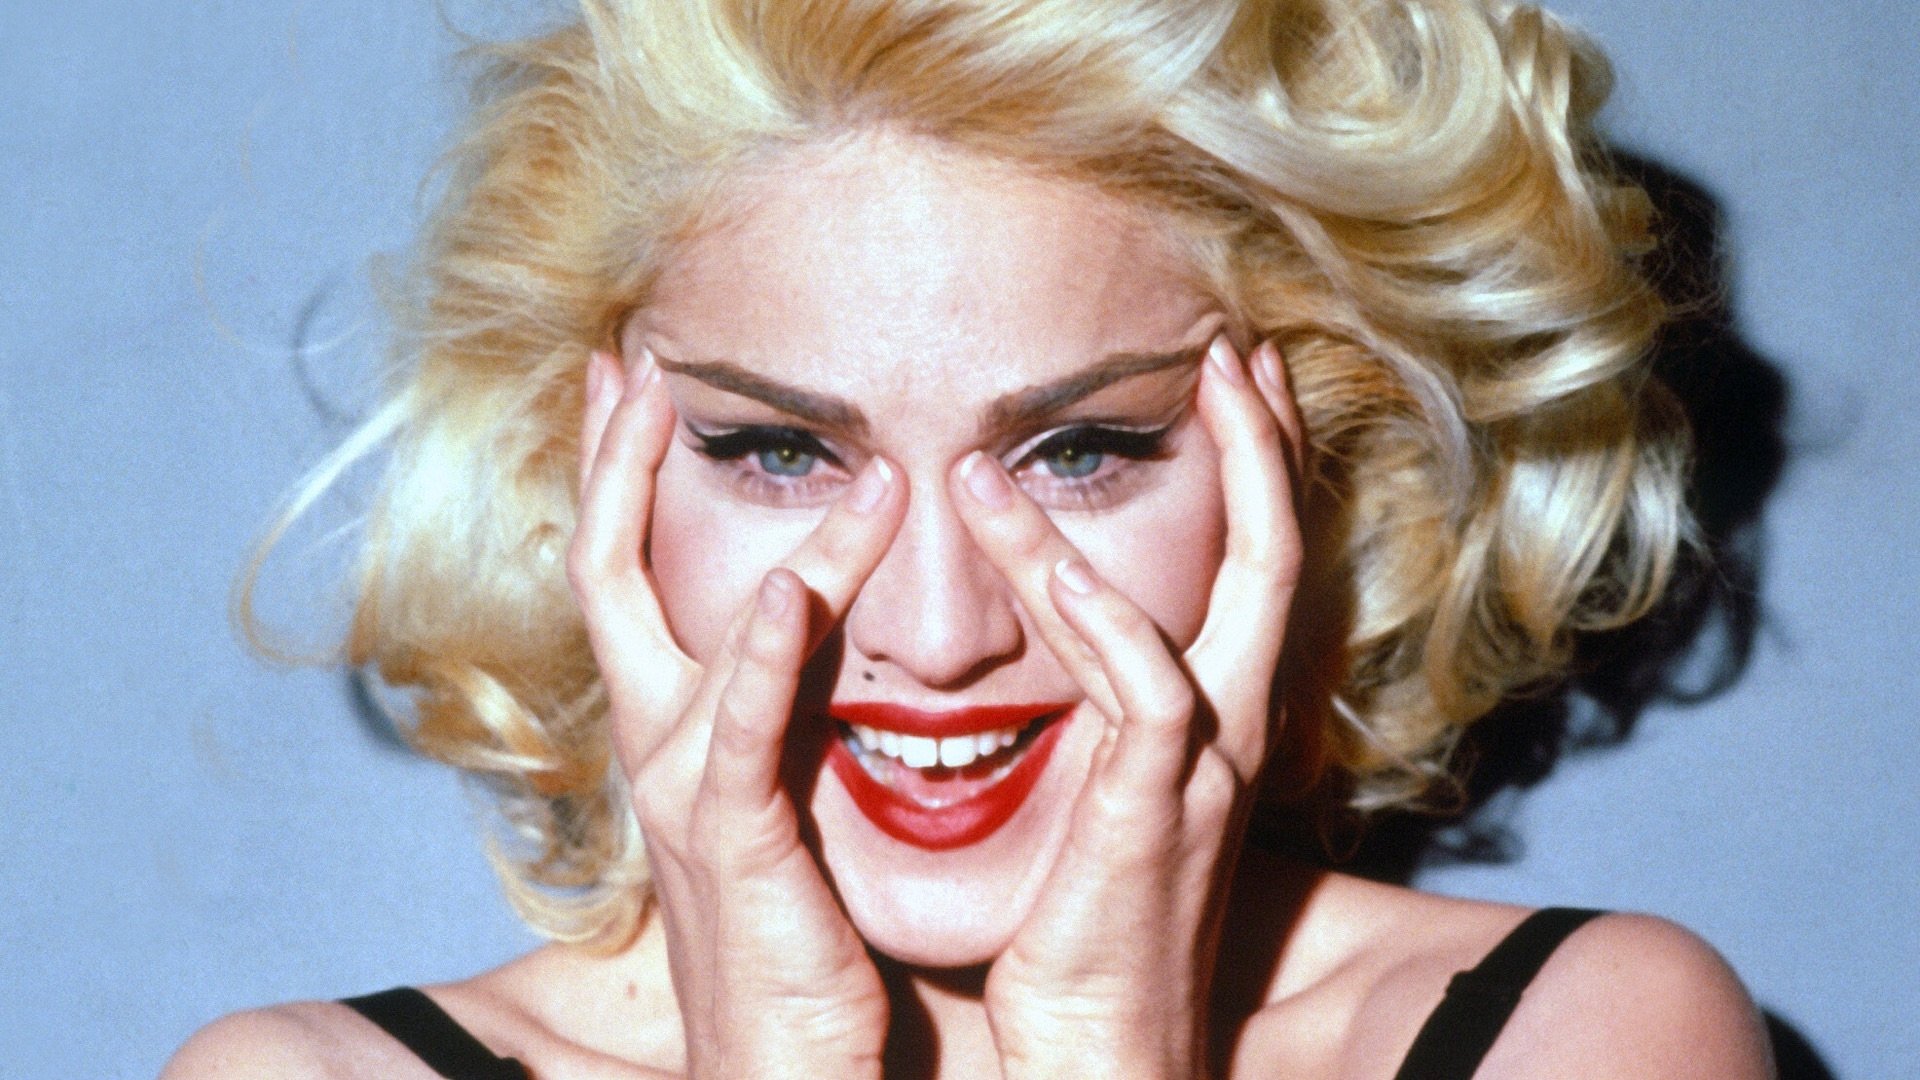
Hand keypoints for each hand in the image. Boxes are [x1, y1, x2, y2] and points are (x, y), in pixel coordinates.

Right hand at [568, 349, 905, 1079]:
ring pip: (700, 632)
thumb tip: (817, 625)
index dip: (617, 474)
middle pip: (606, 572)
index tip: (632, 380)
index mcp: (670, 728)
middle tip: (635, 362)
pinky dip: (757, 656)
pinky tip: (786, 591)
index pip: (624, 575)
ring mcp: (688, 791)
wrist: (779, 1062)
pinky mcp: (737, 842)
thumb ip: (785, 708)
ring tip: (860, 465)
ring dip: (783, 543)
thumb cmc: (792, 933)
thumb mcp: (780, 796)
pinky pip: (740, 732)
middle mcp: (658, 745)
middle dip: (616, 462)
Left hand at [951, 337, 1304, 1078]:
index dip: (1256, 469)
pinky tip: (1055, 575)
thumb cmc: (1087, 929)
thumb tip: (1047, 632)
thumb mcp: (1097, 796)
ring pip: (1197, 608)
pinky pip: (1150, 698)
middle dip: (1259, 449)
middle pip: (1274, 558)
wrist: (1102, 1051)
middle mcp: (1228, 732)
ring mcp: (1199, 772)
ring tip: (998, 460)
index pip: (1253, 567)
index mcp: (1210, 721)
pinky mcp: (1154, 816)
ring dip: (1090, 526)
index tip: (1230, 380)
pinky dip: (1106, 628)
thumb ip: (1095, 712)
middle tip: (1229, 352)